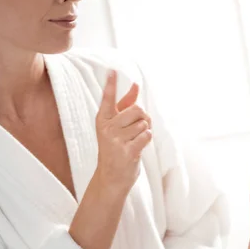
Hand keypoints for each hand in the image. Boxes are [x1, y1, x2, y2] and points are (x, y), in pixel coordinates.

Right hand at [95, 70, 152, 194]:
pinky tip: (137, 147)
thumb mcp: (117, 126)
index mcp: (103, 119)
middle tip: (136, 129)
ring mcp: (116, 140)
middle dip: (143, 118)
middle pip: (137, 109)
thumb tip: (136, 85)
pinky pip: (147, 135)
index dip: (111, 84)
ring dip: (145, 131)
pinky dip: (146, 140)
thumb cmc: (116, 147)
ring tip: (134, 140)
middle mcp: (107, 128)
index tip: (112, 71)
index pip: (108, 99)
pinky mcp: (127, 151)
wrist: (111, 177)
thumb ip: (126, 105)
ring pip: (144, 123)